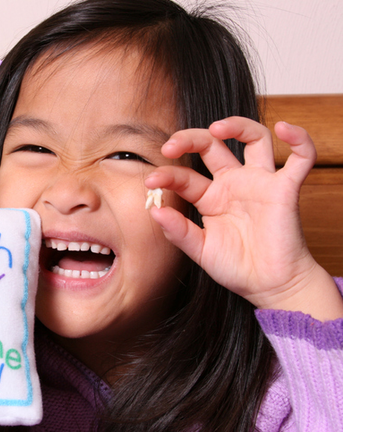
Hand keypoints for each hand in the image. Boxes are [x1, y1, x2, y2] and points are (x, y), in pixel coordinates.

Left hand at [145, 117, 341, 319]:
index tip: (151, 181)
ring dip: (237, 125)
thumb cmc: (237, 268)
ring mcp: (259, 183)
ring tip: (217, 128)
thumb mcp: (200, 251)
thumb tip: (154, 211)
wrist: (270, 287)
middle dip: (190, 139)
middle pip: (212, 146)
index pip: (185, 176)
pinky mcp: (286, 189)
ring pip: (253, 139)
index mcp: (210, 197)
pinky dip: (298, 139)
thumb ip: (178, 232)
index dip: (167, 175)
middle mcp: (233, 184)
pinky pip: (300, 158)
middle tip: (170, 146)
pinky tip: (283, 128)